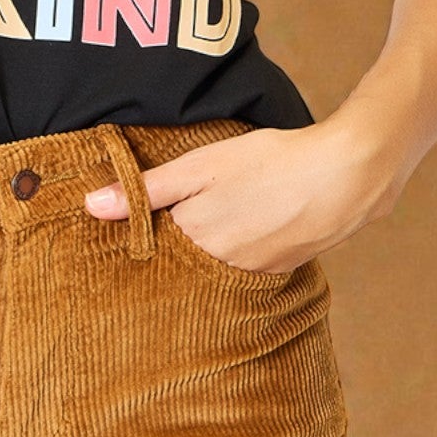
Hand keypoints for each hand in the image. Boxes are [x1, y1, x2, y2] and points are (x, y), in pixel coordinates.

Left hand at [82, 115, 401, 272]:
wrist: (344, 177)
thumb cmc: (270, 163)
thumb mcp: (200, 166)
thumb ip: (147, 188)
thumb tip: (92, 207)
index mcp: (193, 241)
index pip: (150, 248)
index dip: (140, 233)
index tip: (128, 224)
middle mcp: (219, 268)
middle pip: (181, 262)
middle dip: (171, 248)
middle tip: (169, 221)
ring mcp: (253, 272)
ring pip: (214, 266)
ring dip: (206, 250)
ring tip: (212, 219)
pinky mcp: (281, 268)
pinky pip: (245, 267)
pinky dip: (238, 250)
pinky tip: (246, 226)